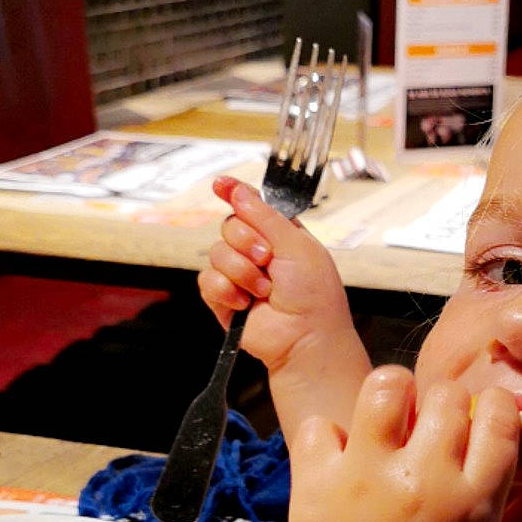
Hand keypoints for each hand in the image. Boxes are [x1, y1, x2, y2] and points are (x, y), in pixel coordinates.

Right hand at [202, 178, 370, 439]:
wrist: (306, 337)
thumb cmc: (314, 295)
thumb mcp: (296, 244)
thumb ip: (264, 215)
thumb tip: (236, 189)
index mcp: (277, 234)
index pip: (249, 205)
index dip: (234, 193)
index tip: (220, 184)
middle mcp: (255, 251)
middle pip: (228, 225)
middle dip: (246, 241)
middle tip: (267, 260)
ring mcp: (237, 275)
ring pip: (216, 252)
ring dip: (241, 270)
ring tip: (264, 290)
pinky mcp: (222, 299)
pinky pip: (207, 280)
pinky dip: (227, 290)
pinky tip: (246, 304)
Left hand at [278, 369, 521, 521]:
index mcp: (473, 504)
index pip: (497, 414)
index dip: (495, 412)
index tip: (484, 428)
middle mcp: (421, 480)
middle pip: (446, 393)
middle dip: (447, 405)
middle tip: (436, 434)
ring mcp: (363, 477)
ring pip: (385, 386)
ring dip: (394, 400)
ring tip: (391, 429)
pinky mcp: (314, 484)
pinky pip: (323, 425)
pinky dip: (333, 437)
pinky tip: (344, 464)